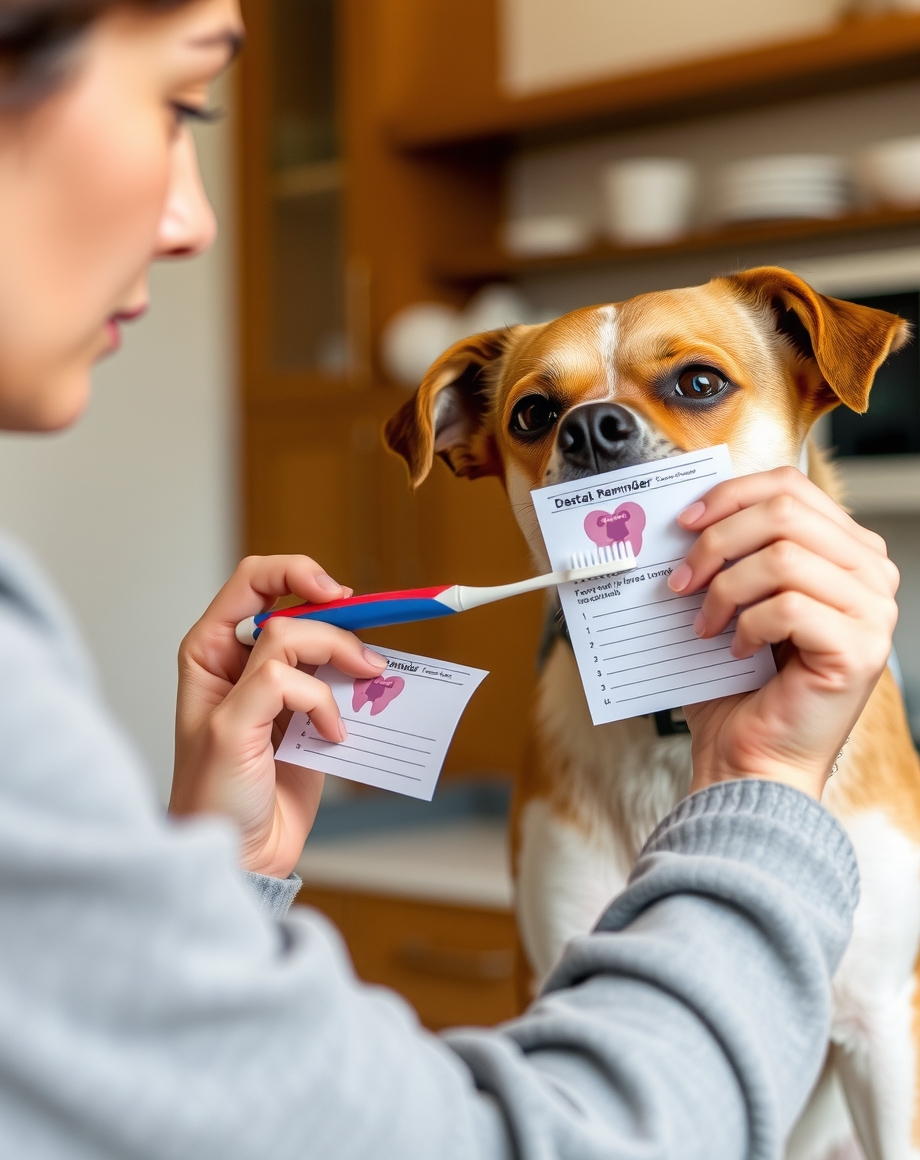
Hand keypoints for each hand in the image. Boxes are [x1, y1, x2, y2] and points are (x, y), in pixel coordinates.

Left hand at [170, 556, 387, 877]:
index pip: (255, 581)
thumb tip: (313, 658)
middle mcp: (245, 660)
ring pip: (327, 644)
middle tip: (364, 660)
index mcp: (212, 649)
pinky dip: (357, 694)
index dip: (297, 574)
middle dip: (338, 626)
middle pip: (302, 609)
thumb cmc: (212, 798)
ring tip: (370, 682)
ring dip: (353, 659)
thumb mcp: (231, 729)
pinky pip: (342, 684)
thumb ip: (269, 679)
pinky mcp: (310, 714)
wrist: (240, 856)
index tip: (336, 594)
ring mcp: (281, 686)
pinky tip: (346, 728)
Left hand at [669, 467, 898, 799]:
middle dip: (716, 541)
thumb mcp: (735, 598)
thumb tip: (687, 509)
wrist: (750, 758)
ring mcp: (874, 612)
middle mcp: (871, 574)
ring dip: (725, 590)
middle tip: (680, 581)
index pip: (792, 485)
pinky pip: (788, 607)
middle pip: (784, 513)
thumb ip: (730, 549)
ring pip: (783, 557)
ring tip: (703, 624)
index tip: (685, 522)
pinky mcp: (860, 649)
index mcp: (846, 550)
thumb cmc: (739, 684)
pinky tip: (735, 651)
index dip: (731, 494)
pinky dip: (747, 626)